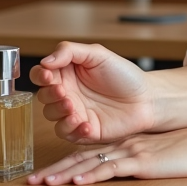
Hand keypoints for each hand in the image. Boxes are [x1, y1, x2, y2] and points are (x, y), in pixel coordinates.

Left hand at [26, 124, 186, 185]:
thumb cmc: (185, 151)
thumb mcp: (155, 155)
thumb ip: (137, 160)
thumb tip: (121, 170)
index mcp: (123, 145)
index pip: (86, 154)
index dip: (63, 164)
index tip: (44, 175)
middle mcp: (121, 146)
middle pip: (80, 157)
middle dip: (54, 170)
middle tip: (31, 181)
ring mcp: (130, 152)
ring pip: (89, 162)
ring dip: (64, 173)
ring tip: (44, 182)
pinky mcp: (141, 162)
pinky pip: (111, 168)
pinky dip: (92, 174)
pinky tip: (77, 179)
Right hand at [30, 42, 154, 143]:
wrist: (146, 98)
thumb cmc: (124, 75)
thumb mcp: (98, 54)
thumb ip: (69, 52)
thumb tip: (46, 61)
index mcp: (67, 73)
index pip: (41, 74)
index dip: (40, 75)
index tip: (49, 75)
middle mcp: (67, 93)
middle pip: (43, 96)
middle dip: (50, 95)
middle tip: (64, 92)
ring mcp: (74, 112)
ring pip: (51, 116)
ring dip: (59, 112)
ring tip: (74, 108)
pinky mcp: (82, 131)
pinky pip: (67, 133)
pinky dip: (73, 129)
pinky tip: (86, 124)